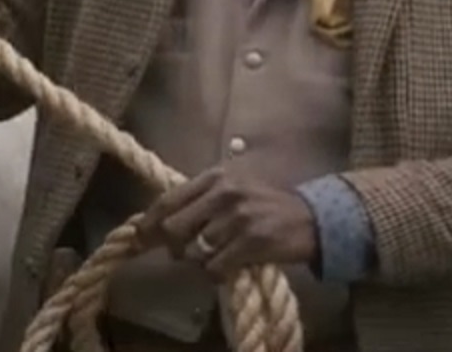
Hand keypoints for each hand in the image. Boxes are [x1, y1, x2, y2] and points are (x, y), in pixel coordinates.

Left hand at [136, 166, 317, 279]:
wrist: (312, 218)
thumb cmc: (267, 205)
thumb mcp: (233, 189)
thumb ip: (201, 199)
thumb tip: (161, 222)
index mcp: (215, 176)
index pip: (168, 200)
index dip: (149, 222)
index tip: (139, 237)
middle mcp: (223, 192)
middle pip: (173, 227)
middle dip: (172, 246)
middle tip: (181, 253)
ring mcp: (237, 217)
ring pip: (194, 251)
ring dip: (199, 261)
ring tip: (214, 257)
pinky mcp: (251, 241)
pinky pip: (214, 267)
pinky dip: (216, 274)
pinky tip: (227, 268)